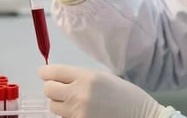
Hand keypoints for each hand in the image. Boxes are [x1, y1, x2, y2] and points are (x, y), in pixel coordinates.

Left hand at [40, 64, 166, 117]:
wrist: (142, 117)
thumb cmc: (127, 97)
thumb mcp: (104, 79)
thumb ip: (81, 78)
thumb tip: (61, 79)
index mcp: (86, 78)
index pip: (53, 72)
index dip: (46, 73)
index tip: (45, 74)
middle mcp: (79, 94)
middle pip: (48, 90)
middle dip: (52, 88)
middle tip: (60, 89)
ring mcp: (78, 113)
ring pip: (54, 106)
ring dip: (60, 103)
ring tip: (75, 102)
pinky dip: (69, 115)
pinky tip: (83, 112)